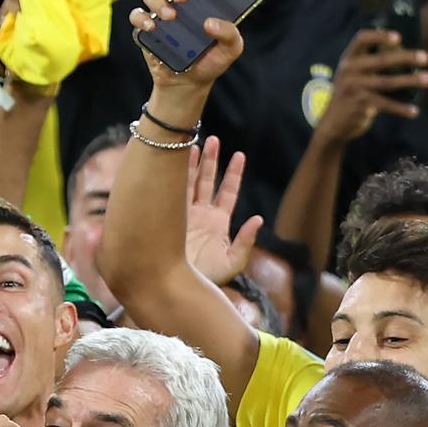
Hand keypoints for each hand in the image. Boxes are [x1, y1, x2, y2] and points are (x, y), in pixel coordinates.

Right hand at [129, 0, 244, 96]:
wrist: (188, 84)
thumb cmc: (210, 61)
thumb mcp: (230, 49)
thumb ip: (230, 34)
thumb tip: (210, 23)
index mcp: (199, 0)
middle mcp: (178, 3)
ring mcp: (160, 15)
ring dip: (159, 1)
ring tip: (169, 17)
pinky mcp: (145, 30)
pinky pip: (137, 16)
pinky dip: (141, 18)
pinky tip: (152, 27)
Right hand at [184, 137, 263, 284]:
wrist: (176, 287)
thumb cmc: (207, 279)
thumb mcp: (232, 263)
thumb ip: (245, 242)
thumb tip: (258, 218)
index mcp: (218, 223)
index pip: (228, 192)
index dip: (234, 174)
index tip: (239, 154)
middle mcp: (201, 215)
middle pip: (208, 181)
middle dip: (211, 161)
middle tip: (213, 139)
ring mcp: (184, 215)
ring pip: (189, 183)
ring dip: (192, 164)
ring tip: (194, 143)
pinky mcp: (169, 217)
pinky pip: (172, 193)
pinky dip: (174, 177)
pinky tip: (174, 161)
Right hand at [315, 30, 427, 144]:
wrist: (334, 122)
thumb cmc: (352, 94)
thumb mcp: (355, 75)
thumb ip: (371, 64)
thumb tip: (408, 55)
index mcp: (348, 58)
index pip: (361, 39)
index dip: (380, 36)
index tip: (399, 38)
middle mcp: (349, 70)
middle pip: (381, 59)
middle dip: (406, 57)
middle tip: (426, 57)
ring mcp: (353, 87)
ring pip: (387, 82)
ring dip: (410, 80)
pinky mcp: (360, 104)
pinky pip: (385, 104)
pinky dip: (401, 108)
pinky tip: (414, 111)